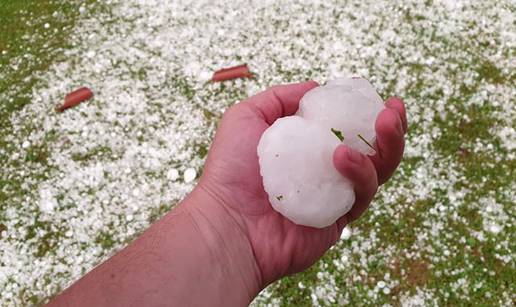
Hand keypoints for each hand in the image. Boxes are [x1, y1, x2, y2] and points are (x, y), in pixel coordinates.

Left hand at [192, 81, 406, 286]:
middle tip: (393, 109)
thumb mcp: (247, 116)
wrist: (227, 222)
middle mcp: (324, 171)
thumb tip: (316, 88)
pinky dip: (359, 172)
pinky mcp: (338, 220)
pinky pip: (361, 195)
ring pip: (376, 171)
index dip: (361, 110)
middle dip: (390, 128)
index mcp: (307, 148)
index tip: (369, 92)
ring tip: (384, 122)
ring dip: (387, 145)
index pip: (344, 127)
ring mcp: (333, 196)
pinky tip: (341, 155)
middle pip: (371, 150)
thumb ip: (281, 98)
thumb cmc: (231, 169)